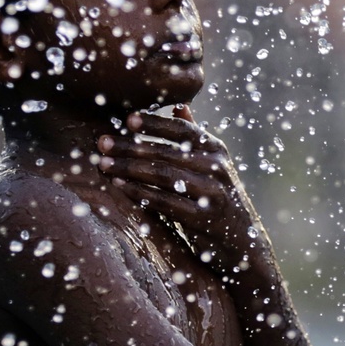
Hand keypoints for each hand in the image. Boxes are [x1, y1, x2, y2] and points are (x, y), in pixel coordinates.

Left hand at [97, 106, 271, 274]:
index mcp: (216, 149)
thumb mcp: (214, 163)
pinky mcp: (203, 217)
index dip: (155, 123)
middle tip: (102, 142)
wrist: (242, 238)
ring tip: (104, 164)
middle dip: (131, 146)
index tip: (128, 120)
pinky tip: (119, 186)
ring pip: (163, 175)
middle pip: (166, 152)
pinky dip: (139, 193)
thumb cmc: (218, 196)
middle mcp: (216, 167)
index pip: (182, 130)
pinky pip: (164, 202)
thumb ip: (196, 137)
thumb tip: (179, 107)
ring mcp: (211, 192)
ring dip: (129, 169)